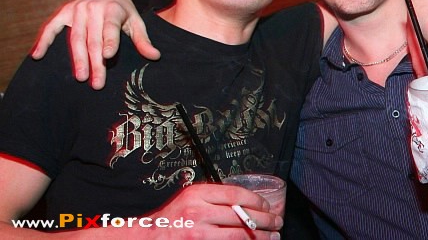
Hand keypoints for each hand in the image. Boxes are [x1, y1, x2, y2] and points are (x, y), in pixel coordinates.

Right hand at [31, 0, 159, 89]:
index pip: (110, 28)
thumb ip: (143, 40)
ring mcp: (76, 9)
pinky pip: (51, 27)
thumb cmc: (124, 12)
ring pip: (75, 38)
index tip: (108, 57)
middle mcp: (93, 7)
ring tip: (80, 77)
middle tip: (96, 82)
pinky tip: (37, 56)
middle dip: (94, 62)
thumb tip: (155, 57)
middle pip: (93, 39)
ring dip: (77, 59)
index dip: (109, 42)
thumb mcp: (137, 22)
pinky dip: (43, 40)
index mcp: (113, 8)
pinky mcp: (63, 12)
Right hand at [140, 183, 282, 237]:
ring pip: (238, 234)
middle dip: (264, 219)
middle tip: (277, 221)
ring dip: (259, 236)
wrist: (148, 237)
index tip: (267, 205)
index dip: (256, 200)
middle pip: (241, 214)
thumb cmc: (171, 217)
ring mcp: (199, 233)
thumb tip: (244, 202)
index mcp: (198, 193)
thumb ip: (213, 196)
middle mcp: (199, 212)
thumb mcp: (190, 196)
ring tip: (272, 236)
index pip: (236, 194)